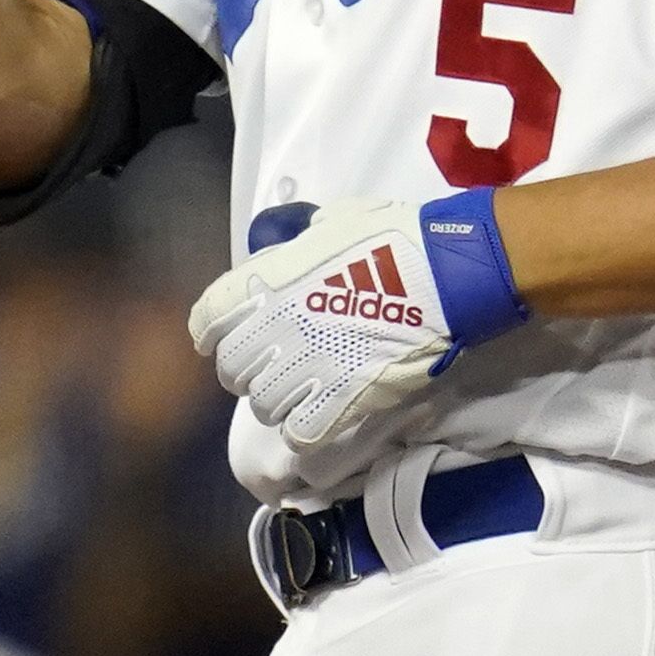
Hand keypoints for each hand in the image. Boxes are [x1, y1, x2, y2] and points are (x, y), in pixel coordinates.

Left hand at [187, 197, 485, 449]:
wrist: (447, 271)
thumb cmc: (394, 238)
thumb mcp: (332, 223)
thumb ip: (300, 242)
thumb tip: (293, 248)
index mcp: (269, 280)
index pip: (207, 317)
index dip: (207, 333)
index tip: (213, 341)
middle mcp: (279, 326)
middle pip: (232, 370)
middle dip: (245, 372)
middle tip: (269, 369)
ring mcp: (311, 364)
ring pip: (263, 405)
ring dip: (276, 402)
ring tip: (298, 394)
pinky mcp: (345, 396)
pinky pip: (301, 432)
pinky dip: (303, 431)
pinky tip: (315, 419)